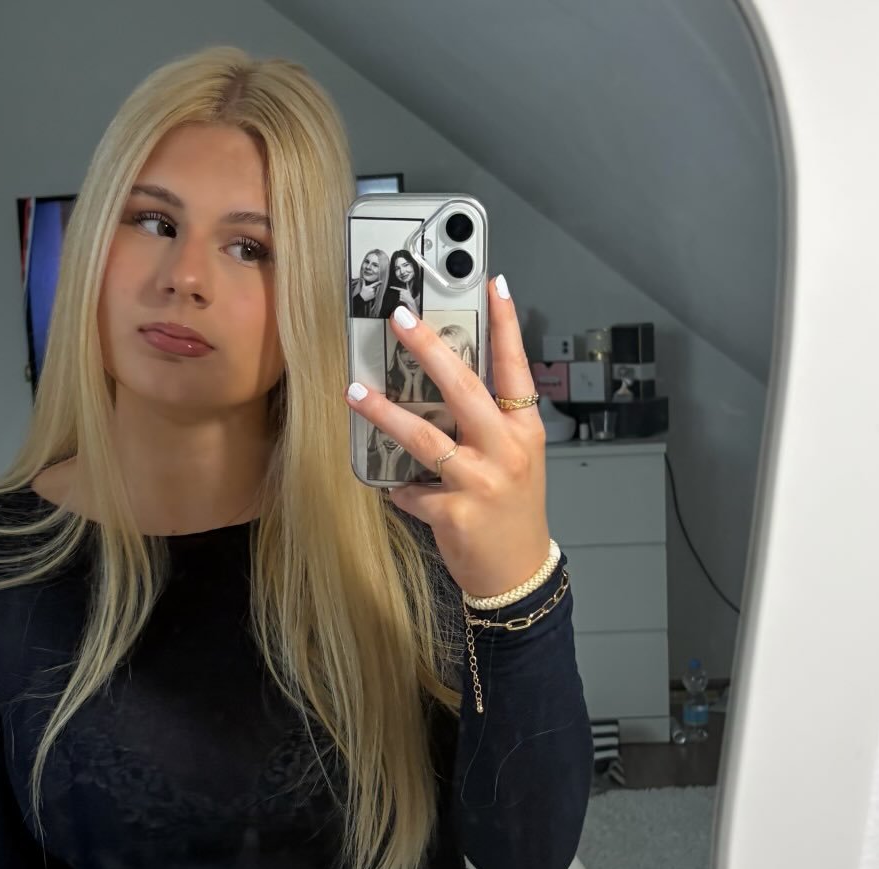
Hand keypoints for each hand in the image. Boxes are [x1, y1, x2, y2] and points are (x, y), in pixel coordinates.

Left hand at [345, 275, 550, 598]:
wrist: (517, 573)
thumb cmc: (513, 513)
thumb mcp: (515, 460)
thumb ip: (488, 426)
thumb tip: (443, 388)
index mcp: (523, 432)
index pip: (515, 368)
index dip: (505, 326)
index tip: (492, 285)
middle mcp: (506, 451)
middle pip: (464, 389)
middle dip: (428, 349)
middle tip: (400, 319)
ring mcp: (481, 482)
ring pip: (424, 437)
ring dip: (385, 413)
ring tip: (355, 392)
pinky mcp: (455, 512)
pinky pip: (411, 490)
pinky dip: (399, 490)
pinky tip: (396, 490)